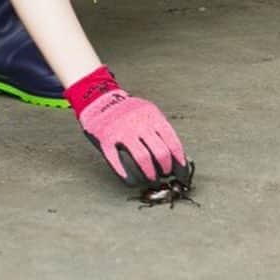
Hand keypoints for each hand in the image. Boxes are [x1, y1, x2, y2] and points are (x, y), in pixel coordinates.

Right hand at [64, 66, 190, 186]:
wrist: (98, 99)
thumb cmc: (127, 111)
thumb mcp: (147, 113)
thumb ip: (160, 131)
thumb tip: (179, 159)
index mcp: (152, 114)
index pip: (173, 143)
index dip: (180, 163)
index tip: (181, 174)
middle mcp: (138, 121)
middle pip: (160, 153)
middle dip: (165, 170)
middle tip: (164, 176)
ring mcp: (121, 130)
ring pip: (143, 159)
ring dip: (150, 175)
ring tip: (150, 179)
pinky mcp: (105, 138)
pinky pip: (118, 162)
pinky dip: (127, 176)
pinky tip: (132, 181)